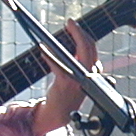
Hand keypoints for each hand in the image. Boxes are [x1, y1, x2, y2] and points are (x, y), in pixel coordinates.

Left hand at [32, 20, 97, 135]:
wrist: (61, 112)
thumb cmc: (68, 93)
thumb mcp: (78, 77)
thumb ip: (79, 63)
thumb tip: (72, 45)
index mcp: (92, 72)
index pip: (91, 48)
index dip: (83, 34)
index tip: (73, 24)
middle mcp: (89, 74)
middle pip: (88, 47)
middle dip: (79, 32)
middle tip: (70, 22)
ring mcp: (78, 79)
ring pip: (77, 54)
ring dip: (70, 39)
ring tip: (60, 31)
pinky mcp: (66, 83)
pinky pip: (59, 65)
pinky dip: (50, 56)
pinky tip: (43, 49)